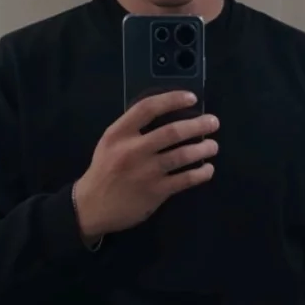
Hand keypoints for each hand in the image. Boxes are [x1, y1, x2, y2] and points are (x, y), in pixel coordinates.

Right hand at [72, 91, 218, 239]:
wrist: (91, 207)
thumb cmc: (105, 171)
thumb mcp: (110, 143)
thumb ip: (132, 129)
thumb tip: (167, 115)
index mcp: (119, 133)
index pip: (148, 108)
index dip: (172, 99)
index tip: (192, 98)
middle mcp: (133, 150)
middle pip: (172, 132)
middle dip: (198, 125)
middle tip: (213, 123)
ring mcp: (146, 172)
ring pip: (182, 155)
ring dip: (203, 149)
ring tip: (213, 146)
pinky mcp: (156, 192)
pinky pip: (185, 179)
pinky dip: (201, 173)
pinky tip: (207, 169)